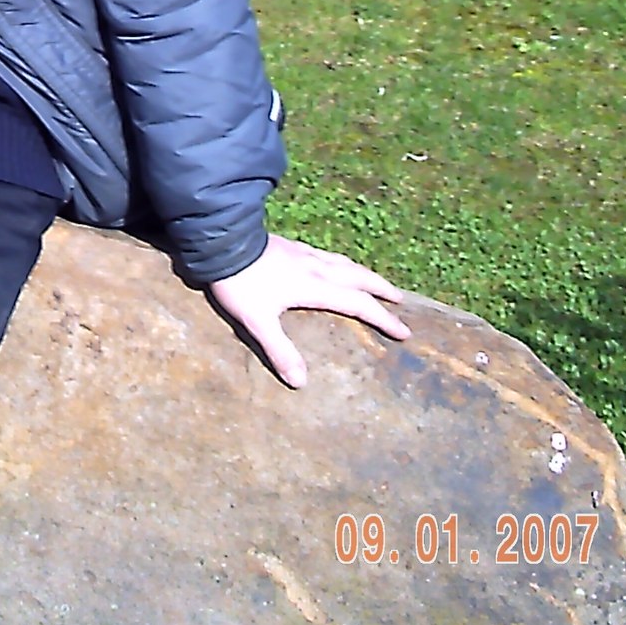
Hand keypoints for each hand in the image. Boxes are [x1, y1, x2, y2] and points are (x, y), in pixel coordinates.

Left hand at [205, 233, 409, 388]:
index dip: (382, 319)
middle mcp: (316, 267)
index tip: (404, 331)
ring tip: (375, 280)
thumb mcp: (257, 321)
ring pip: (344, 263)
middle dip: (381, 290)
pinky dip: (342, 262)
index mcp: (315, 287)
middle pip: (358, 278)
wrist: (221, 241)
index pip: (358, 305)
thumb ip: (279, 350)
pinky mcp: (291, 245)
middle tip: (401, 300)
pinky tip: (334, 263)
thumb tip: (300, 382)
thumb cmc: (240, 282)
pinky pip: (328, 254)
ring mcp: (304, 253)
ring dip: (364, 273)